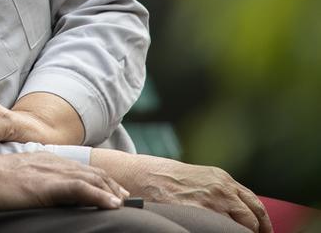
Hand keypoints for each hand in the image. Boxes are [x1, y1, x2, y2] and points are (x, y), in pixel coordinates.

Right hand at [0, 152, 127, 212]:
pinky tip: (113, 204)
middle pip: (87, 172)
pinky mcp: (47, 185)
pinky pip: (81, 190)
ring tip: (123, 201)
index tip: (108, 188)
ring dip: (110, 190)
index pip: (75, 168)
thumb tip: (34, 192)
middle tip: (124, 196)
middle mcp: (49, 162)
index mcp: (41, 160)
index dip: (95, 178)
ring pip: (89, 179)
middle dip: (108, 184)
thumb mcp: (12, 177)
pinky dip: (100, 196)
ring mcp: (49, 172)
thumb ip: (28, 181)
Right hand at [92, 151, 270, 232]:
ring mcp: (210, 202)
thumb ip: (219, 190)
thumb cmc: (165, 177)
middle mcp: (221, 189)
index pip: (254, 204)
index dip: (263, 223)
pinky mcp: (196, 213)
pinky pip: (218, 231)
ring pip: (238, 228)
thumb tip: (236, 210)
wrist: (140, 174)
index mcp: (222, 179)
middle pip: (252, 219)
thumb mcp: (198, 177)